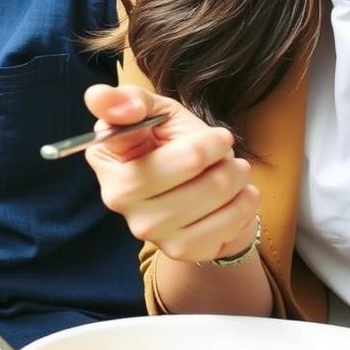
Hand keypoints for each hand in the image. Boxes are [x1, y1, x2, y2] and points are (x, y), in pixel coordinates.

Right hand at [82, 84, 260, 264]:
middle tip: (225, 151)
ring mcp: (146, 229)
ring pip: (216, 195)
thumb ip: (128, 99)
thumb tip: (116, 105)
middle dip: (221, 154)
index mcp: (106, 158)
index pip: (146, 142)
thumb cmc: (170, 143)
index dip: (193, 140)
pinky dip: (243, 206)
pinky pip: (227, 226)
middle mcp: (117, 198)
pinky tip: (235, 199)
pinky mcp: (177, 250)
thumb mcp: (154, 111)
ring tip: (233, 172)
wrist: (196, 186)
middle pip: (191, 167)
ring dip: (237, 178)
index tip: (218, 137)